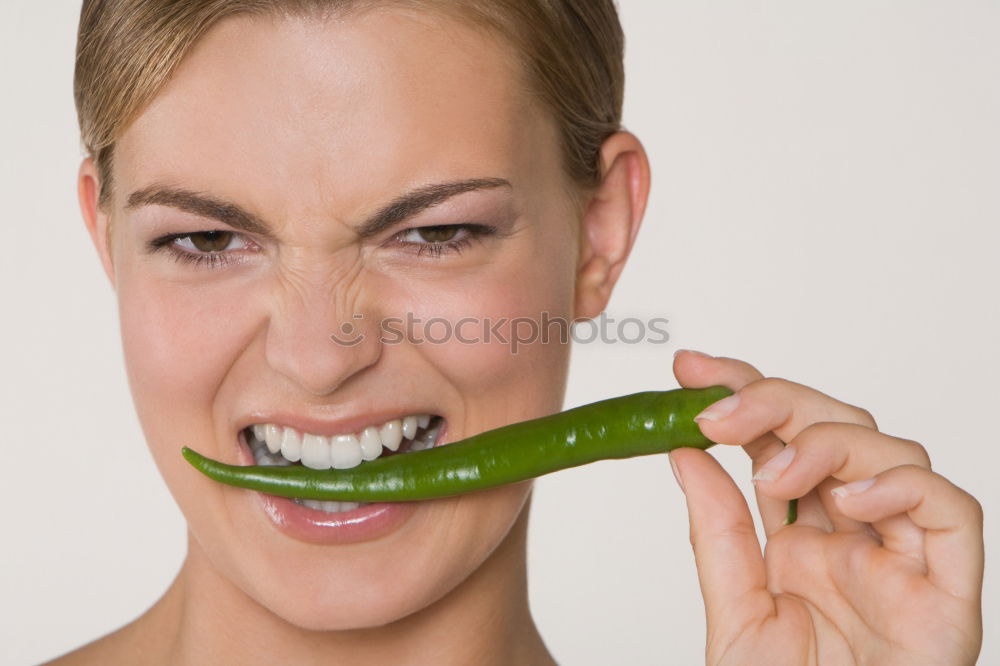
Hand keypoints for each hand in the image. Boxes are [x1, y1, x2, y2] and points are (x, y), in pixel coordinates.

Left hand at [669, 350, 983, 664]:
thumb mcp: (734, 612)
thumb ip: (717, 532)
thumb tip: (682, 453)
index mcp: (800, 533)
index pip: (779, 436)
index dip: (743, 390)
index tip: (690, 368)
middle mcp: (854, 533)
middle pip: (835, 428)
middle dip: (776, 402)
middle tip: (718, 410)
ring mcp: (904, 555)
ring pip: (892, 451)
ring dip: (829, 443)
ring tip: (776, 476)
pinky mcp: (950, 588)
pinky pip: (952, 511)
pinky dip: (903, 487)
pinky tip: (851, 500)